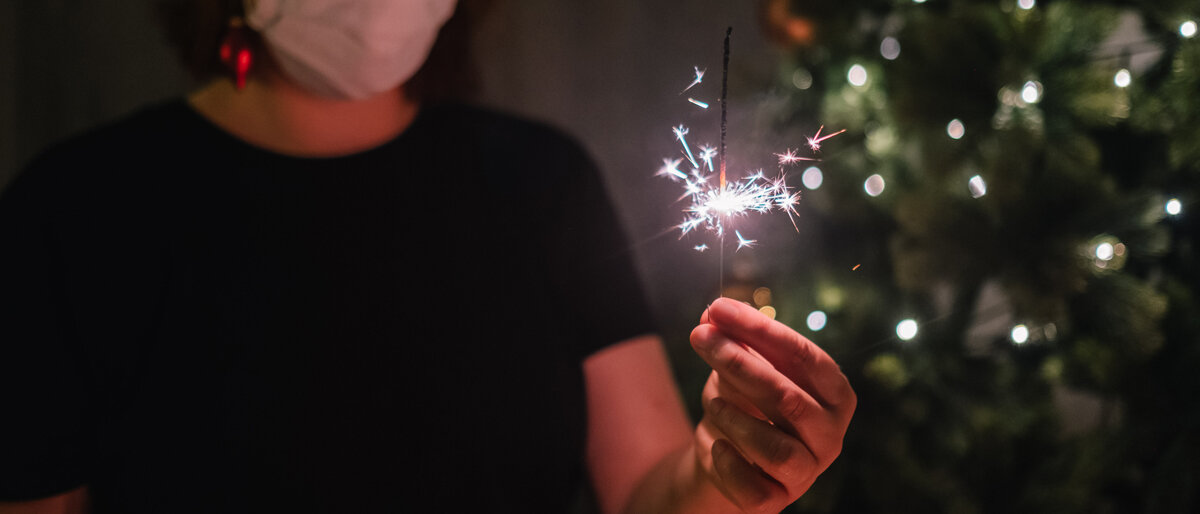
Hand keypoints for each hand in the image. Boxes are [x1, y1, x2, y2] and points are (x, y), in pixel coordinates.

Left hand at [689, 297, 854, 512]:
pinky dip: (728, 462)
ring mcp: (806, 471)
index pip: (805, 356)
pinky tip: (716, 444)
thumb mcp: (740, 365)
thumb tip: (712, 315)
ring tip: (712, 401)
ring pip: (774, 448)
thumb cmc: (745, 401)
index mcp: (835, 394)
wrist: (727, 457)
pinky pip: (752, 486)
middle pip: (788, 399)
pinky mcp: (776, 500)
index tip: (719, 308)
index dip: (760, 329)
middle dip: (738, 363)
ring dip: (734, 418)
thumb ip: (732, 339)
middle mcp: (830, 435)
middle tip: (700, 337)